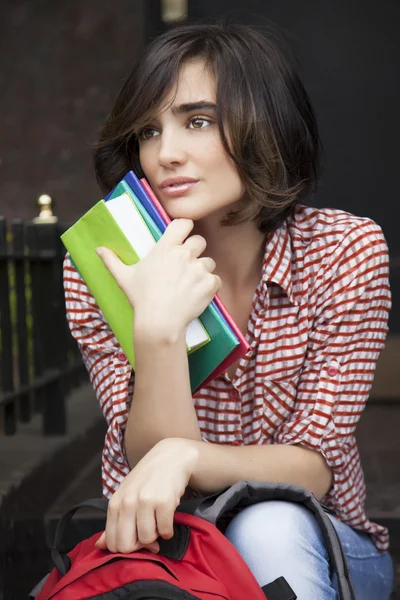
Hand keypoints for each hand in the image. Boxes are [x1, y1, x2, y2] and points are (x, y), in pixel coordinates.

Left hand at [95, 438, 198, 553]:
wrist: (171, 457)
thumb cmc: (147, 479)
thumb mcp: (126, 496)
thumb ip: (113, 522)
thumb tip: (99, 546)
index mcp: (115, 503)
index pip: (112, 543)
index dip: (125, 548)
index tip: (136, 538)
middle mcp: (127, 502)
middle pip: (127, 545)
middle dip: (139, 545)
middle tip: (148, 533)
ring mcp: (145, 501)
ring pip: (147, 539)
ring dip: (156, 535)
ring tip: (158, 520)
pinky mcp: (164, 502)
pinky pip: (165, 532)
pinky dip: (168, 530)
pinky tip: (168, 517)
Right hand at [96, 219, 220, 336]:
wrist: (159, 322)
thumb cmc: (141, 298)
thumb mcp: (124, 278)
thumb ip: (112, 261)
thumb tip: (98, 249)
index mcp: (166, 248)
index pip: (184, 223)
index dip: (186, 228)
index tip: (183, 237)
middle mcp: (184, 254)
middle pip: (200, 241)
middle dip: (195, 251)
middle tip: (186, 266)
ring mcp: (199, 268)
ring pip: (209, 262)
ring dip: (203, 270)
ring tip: (191, 284)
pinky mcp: (209, 283)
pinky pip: (215, 279)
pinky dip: (210, 287)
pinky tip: (198, 295)